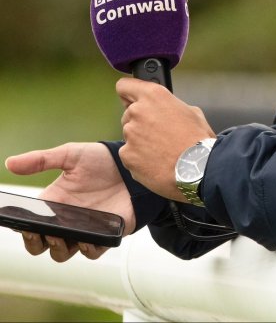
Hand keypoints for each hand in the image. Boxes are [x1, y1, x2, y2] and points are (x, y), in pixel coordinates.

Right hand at [4, 142, 134, 261]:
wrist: (132, 166)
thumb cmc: (101, 160)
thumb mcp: (71, 155)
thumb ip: (42, 160)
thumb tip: (9, 162)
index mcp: (53, 204)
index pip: (29, 225)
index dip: (22, 229)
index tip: (19, 225)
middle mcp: (66, 220)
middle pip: (41, 245)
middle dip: (35, 243)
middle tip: (39, 231)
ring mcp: (85, 229)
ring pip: (63, 252)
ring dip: (58, 248)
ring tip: (59, 235)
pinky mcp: (105, 235)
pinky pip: (93, 251)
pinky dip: (88, 249)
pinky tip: (87, 240)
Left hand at [116, 77, 214, 200]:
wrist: (197, 168)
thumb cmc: (198, 140)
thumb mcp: (192, 112)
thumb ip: (171, 106)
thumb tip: (165, 111)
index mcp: (154, 96)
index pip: (125, 85)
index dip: (129, 93)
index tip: (132, 99)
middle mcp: (138, 111)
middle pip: (129, 113)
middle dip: (140, 121)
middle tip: (158, 133)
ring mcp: (130, 134)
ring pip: (130, 135)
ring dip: (140, 140)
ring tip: (160, 150)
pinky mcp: (126, 155)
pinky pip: (129, 154)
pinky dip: (139, 158)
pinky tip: (156, 162)